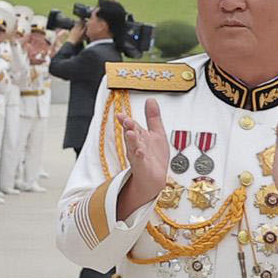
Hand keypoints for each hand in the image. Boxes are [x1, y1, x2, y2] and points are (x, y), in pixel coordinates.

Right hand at [121, 98, 173, 212]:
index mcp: (139, 137)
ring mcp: (138, 156)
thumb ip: (153, 117)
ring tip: (131, 133)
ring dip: (131, 140)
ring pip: (133, 146)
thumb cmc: (154, 156)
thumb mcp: (156, 133)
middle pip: (131, 134)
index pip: (131, 126)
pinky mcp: (143, 167)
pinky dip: (139, 155)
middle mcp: (136, 145)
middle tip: (126, 120)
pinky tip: (140, 151)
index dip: (126, 120)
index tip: (121, 115)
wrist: (154, 178)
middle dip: (128, 128)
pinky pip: (140, 160)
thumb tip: (150, 99)